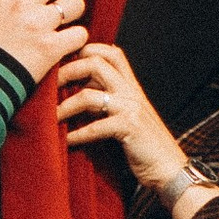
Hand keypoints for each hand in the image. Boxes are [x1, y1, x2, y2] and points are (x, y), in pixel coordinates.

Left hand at [58, 41, 193, 196]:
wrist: (170, 168)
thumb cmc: (143, 143)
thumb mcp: (126, 113)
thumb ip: (107, 98)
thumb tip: (75, 89)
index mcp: (131, 85)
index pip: (110, 52)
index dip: (85, 50)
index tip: (64, 63)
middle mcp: (131, 91)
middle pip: (96, 63)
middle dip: (68, 71)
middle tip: (48, 84)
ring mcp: (131, 108)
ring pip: (89, 95)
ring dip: (65, 106)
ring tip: (52, 117)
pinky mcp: (129, 128)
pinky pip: (95, 126)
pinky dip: (77, 134)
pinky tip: (67, 140)